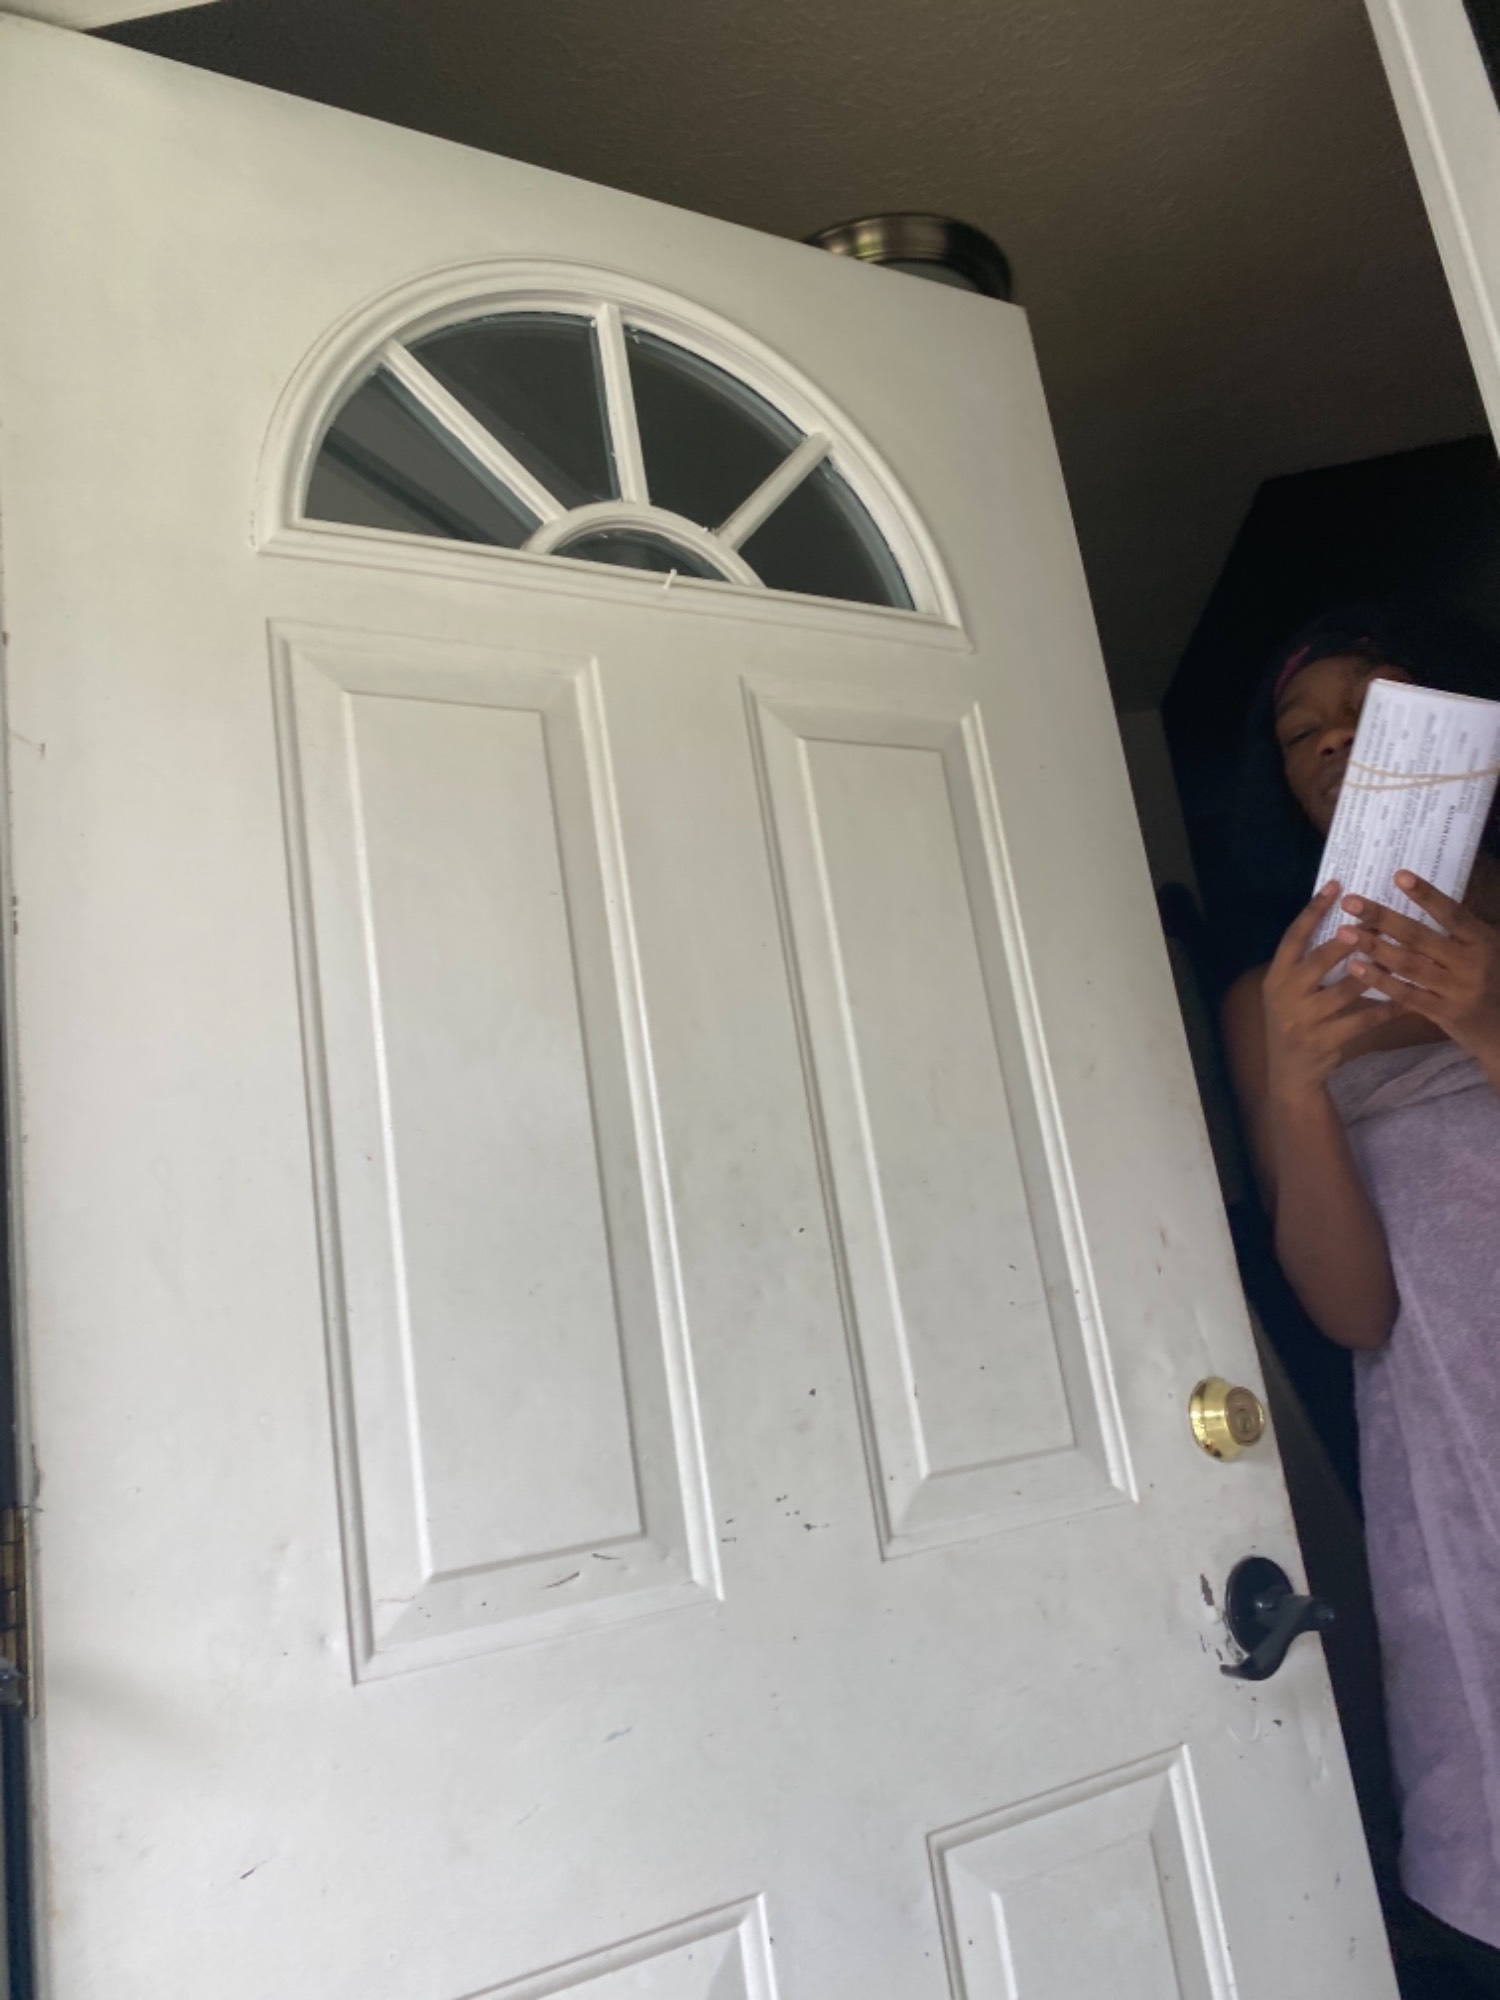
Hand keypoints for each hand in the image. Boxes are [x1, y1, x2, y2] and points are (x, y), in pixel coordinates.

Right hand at [1263, 882, 1386, 1099]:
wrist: (1289, 1073)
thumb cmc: (1295, 1023)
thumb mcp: (1288, 992)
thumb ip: (1305, 965)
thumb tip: (1341, 924)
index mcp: (1276, 978)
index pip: (1292, 937)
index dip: (1313, 910)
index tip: (1335, 885)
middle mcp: (1285, 995)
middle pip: (1320, 959)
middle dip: (1349, 939)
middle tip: (1375, 918)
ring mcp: (1304, 1019)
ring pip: (1346, 989)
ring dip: (1375, 971)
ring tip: (1399, 955)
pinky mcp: (1325, 1040)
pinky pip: (1362, 1020)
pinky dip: (1386, 1009)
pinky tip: (1406, 999)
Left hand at [1339, 871, 1499, 1070]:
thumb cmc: (1493, 978)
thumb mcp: (1486, 948)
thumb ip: (1459, 930)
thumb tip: (1422, 898)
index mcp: (1482, 941)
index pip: (1452, 913)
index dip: (1426, 895)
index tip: (1398, 876)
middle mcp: (1470, 963)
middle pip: (1420, 937)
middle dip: (1383, 918)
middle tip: (1350, 902)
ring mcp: (1456, 990)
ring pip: (1409, 965)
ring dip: (1374, 947)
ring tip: (1344, 932)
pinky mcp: (1443, 1014)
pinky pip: (1406, 994)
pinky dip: (1381, 980)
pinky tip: (1357, 967)